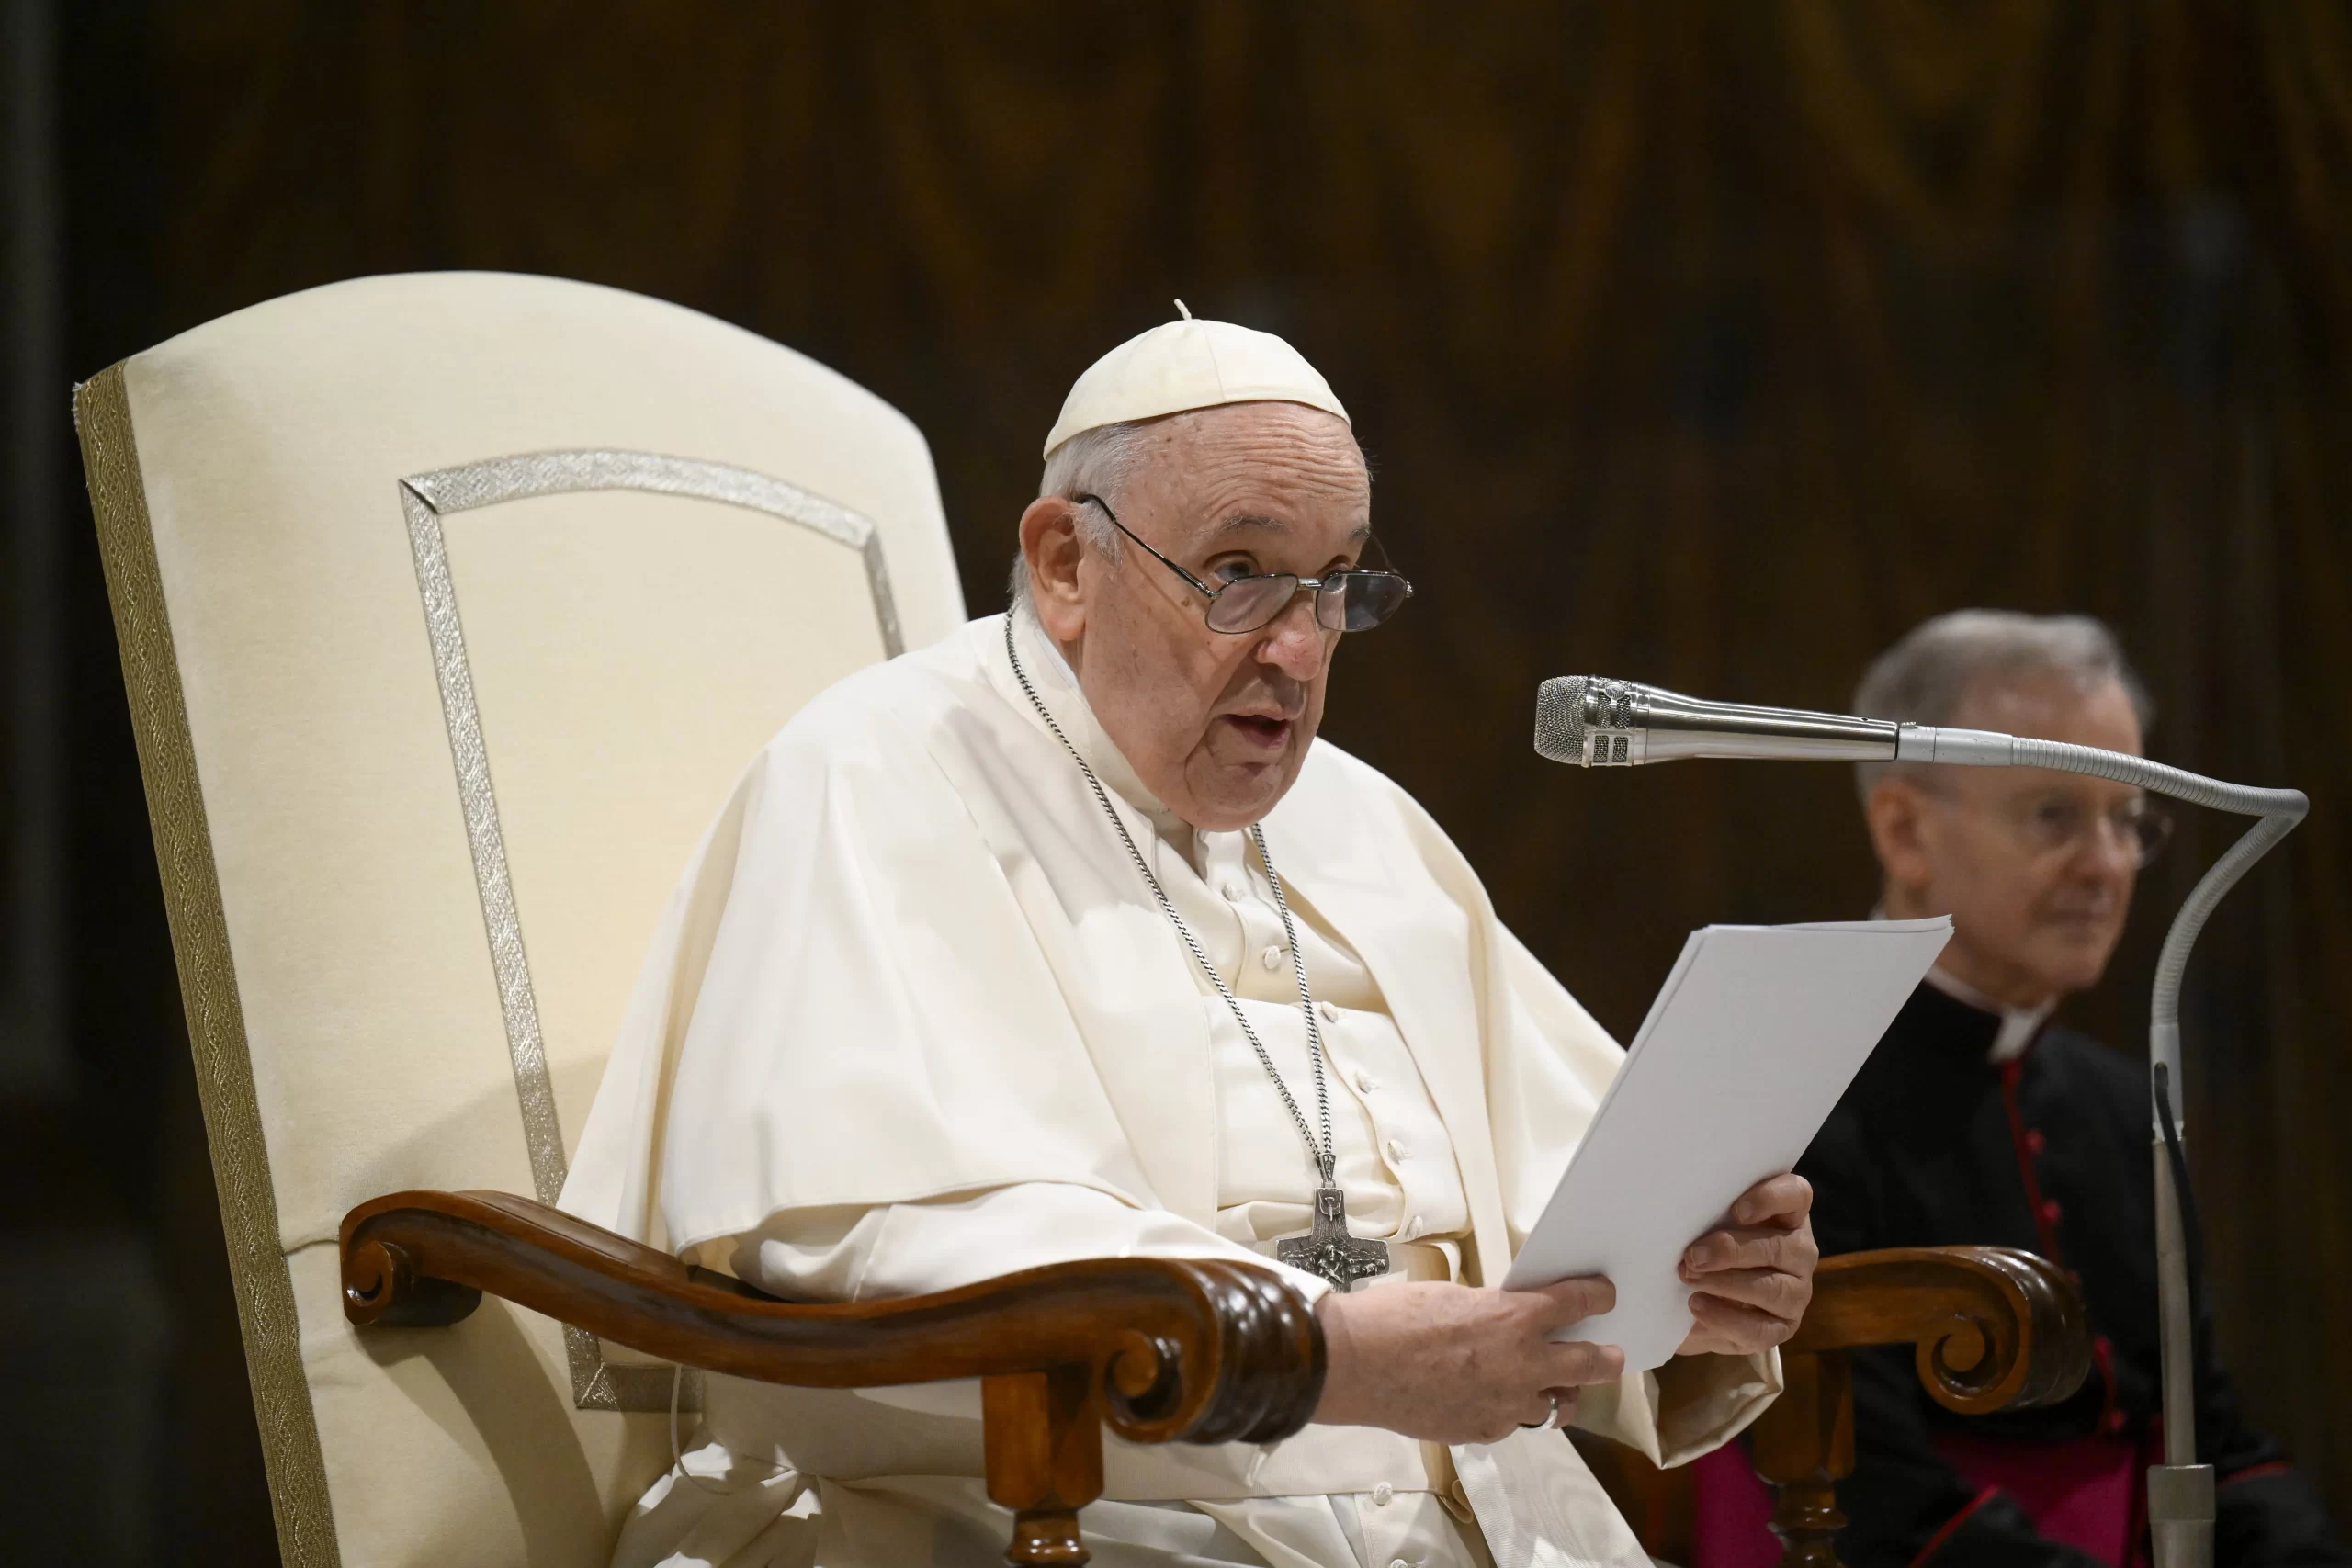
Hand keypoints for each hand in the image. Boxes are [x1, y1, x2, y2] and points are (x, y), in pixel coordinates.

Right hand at [1312, 1277, 1625, 1444]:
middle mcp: (1521, 1364)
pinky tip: (1489, 1398)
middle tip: (1611, 1356)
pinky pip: (1511, 1423)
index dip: (1596, 1297)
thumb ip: (1490, 1311)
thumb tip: (1504, 1320)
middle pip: (1589, 1364)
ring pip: (1554, 1405)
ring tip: (1549, 1386)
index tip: (1604, 1297)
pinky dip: (1508, 1411)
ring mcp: (1505, 1404)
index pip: (1575, 1303)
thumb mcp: (1452, 1296)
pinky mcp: (1483, 1431)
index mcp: (1513, 1318)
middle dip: (1606, 1358)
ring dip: (1554, 1392)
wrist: (1355, 1364)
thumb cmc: (1393, 1321)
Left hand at [1676, 1172, 1816, 1356]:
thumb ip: (1703, 1216)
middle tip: (1693, 1256)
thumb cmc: (1703, 1251)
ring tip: (1691, 1279)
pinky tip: (1697, 1305)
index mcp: (1785, 1215)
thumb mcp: (1703, 1229)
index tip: (1736, 1210)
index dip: (1771, 1199)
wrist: (1695, 1302)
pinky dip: (1726, 1319)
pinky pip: (1762, 1329)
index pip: (1796, 1196)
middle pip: (1780, 1247)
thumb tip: (1675, 1211)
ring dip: (1728, 1284)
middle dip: (1733, 1251)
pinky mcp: (1783, 1328)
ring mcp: (1797, 1292)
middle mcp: (1799, 1252)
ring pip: (1774, 1289)